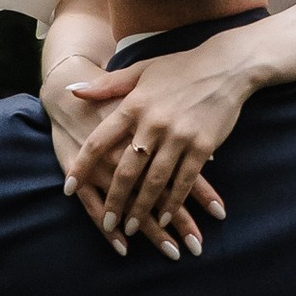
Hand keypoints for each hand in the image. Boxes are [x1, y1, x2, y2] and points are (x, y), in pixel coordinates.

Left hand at [61, 58, 239, 258]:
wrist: (227, 66)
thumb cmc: (179, 68)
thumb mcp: (139, 70)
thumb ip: (105, 85)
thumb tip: (71, 90)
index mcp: (133, 105)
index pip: (99, 141)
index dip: (82, 166)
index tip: (69, 188)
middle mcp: (153, 123)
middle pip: (127, 170)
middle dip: (114, 201)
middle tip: (107, 224)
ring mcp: (179, 137)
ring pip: (155, 181)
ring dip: (142, 208)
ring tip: (132, 228)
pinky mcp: (203, 147)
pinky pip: (185, 181)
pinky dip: (174, 202)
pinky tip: (165, 217)